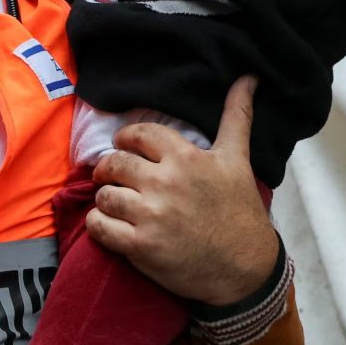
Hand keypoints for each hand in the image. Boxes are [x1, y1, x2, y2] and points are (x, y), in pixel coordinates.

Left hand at [87, 78, 281, 305]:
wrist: (244, 267)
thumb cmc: (240, 211)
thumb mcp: (237, 159)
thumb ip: (236, 117)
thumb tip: (247, 77)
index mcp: (185, 158)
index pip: (138, 134)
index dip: (126, 139)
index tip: (125, 146)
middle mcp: (165, 183)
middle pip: (114, 164)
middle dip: (108, 168)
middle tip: (111, 176)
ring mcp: (151, 216)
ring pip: (104, 195)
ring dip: (104, 197)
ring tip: (114, 201)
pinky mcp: (140, 246)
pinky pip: (99, 227)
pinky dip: (98, 224)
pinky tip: (108, 224)